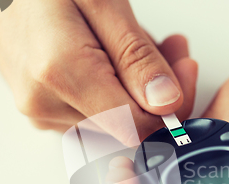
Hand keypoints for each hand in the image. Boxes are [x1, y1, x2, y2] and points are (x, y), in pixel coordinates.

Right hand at [0, 0, 196, 142]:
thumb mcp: (100, 1)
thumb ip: (135, 55)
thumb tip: (166, 103)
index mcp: (61, 72)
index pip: (136, 126)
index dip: (172, 106)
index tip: (184, 70)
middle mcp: (48, 105)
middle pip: (130, 126)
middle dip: (160, 91)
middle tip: (172, 48)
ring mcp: (44, 115)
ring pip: (118, 121)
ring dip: (139, 88)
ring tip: (138, 44)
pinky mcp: (47, 116)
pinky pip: (99, 116)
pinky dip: (118, 92)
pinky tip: (115, 61)